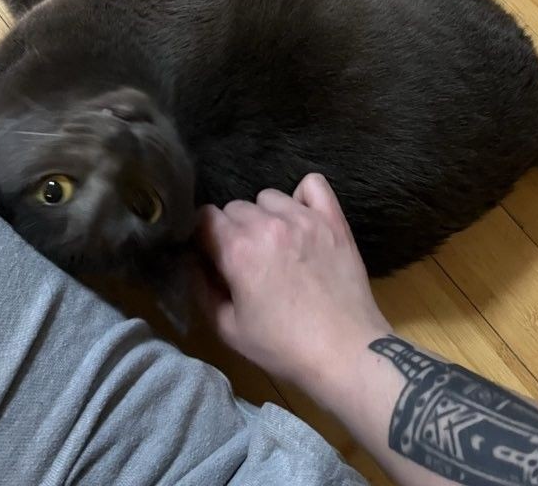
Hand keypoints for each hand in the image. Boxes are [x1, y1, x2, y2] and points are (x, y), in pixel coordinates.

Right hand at [195, 173, 391, 391]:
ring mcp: (303, 218)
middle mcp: (268, 225)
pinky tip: (302, 219)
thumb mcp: (228, 329)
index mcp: (238, 250)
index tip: (213, 255)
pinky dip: (303, 196)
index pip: (205, 217)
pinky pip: (313, 184)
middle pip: (235, 206)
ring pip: (269, 196)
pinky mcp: (332, 220)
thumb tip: (192, 259)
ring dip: (266, 215)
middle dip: (234, 230)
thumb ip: (201, 288)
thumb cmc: (283, 347)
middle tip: (247, 260)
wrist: (345, 353)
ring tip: (277, 244)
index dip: (204, 236)